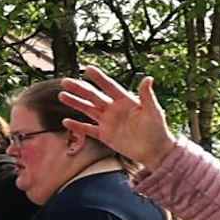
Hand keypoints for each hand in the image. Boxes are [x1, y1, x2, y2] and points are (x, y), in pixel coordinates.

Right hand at [58, 67, 177, 170]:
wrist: (154, 150)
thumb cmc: (157, 129)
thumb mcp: (154, 111)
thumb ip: (147, 96)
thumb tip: (147, 78)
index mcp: (125, 101)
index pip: (109, 87)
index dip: (99, 79)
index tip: (88, 69)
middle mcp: (114, 109)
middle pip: (93, 97)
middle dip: (79, 89)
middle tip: (65, 82)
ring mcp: (108, 122)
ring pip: (88, 110)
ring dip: (75, 103)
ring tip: (62, 96)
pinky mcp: (105, 135)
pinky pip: (88, 129)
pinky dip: (78, 126)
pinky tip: (66, 121)